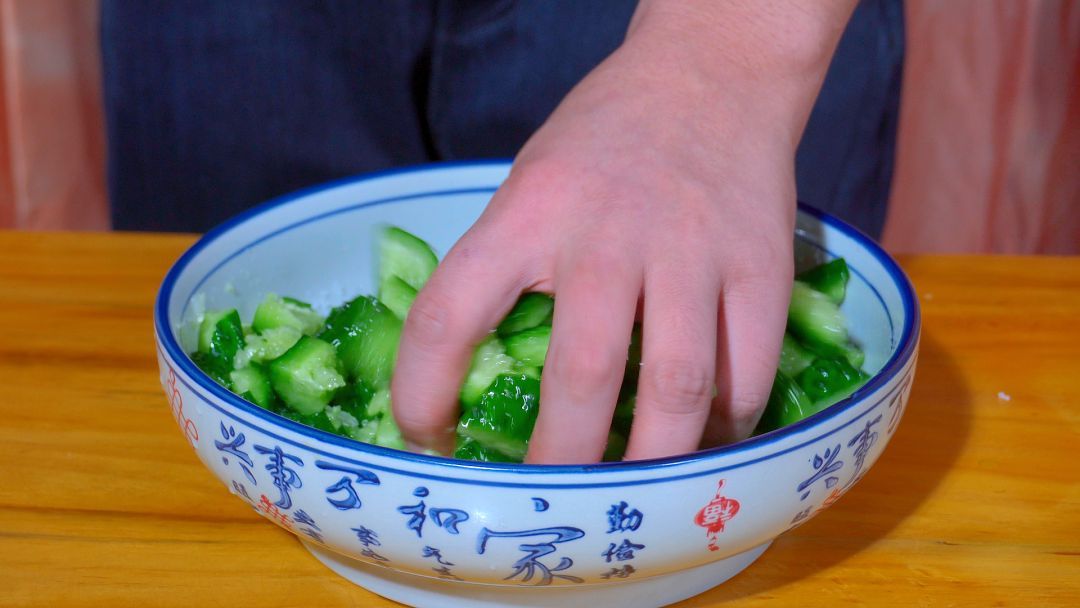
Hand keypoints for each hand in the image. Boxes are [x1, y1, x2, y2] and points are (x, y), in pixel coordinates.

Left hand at [391, 1, 853, 462]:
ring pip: (675, 388)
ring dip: (652, 464)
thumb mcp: (529, 183)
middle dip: (558, 462)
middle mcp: (608, 236)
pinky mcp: (760, 266)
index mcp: (529, 212)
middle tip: (544, 501)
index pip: (450, 314)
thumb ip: (508, 267)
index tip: (426, 440)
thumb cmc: (605, 136)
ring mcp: (692, 253)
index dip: (422, 394)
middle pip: (580, 377)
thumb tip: (484, 377)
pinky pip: (747, 371)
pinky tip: (706, 441)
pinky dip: (725, 424)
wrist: (712, 72)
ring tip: (633, 499)